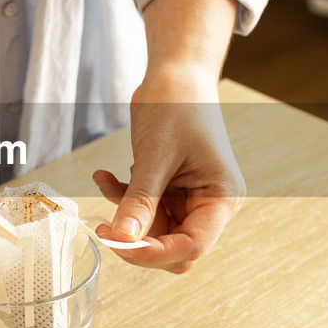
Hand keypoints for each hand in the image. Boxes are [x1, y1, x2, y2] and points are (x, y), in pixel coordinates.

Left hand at [93, 67, 244, 272]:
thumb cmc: (177, 105)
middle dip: (138, 241)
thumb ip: (140, 200)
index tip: (117, 243)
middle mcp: (210, 204)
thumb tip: (122, 239)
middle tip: (105, 227)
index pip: (193, 245)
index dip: (155, 252)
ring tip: (105, 183)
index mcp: (221, 197)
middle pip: (174, 248)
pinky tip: (105, 175)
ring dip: (126, 216)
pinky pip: (144, 211)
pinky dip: (122, 198)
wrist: (176, 74)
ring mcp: (190, 199)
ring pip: (154, 232)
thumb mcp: (155, 155)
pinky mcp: (170, 191)